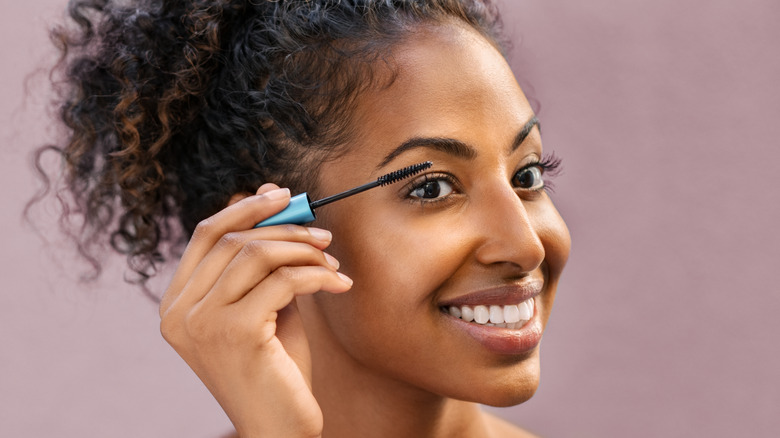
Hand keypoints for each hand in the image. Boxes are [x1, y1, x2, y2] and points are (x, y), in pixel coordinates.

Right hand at [159, 184, 351, 437]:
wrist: (280, 427)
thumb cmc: (275, 368)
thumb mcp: (265, 305)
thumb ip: (264, 260)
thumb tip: (269, 193)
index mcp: (178, 303)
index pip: (206, 234)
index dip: (246, 208)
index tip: (283, 195)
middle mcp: (180, 312)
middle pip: (233, 239)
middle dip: (285, 228)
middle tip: (324, 234)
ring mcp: (203, 323)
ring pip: (257, 254)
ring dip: (304, 249)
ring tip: (332, 259)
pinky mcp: (235, 332)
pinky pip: (284, 281)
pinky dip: (318, 274)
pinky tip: (339, 283)